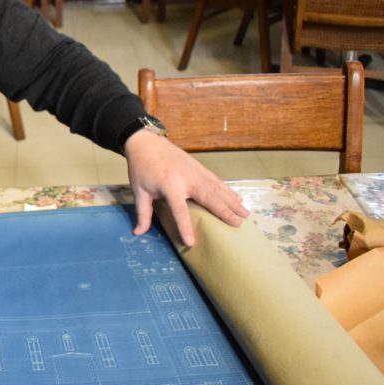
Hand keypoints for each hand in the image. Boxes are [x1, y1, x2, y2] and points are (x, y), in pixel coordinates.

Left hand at [123, 130, 248, 245]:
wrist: (147, 141)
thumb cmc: (142, 168)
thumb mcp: (138, 191)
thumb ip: (142, 213)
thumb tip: (138, 233)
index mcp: (169, 186)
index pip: (179, 210)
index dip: (185, 226)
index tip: (191, 242)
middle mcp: (187, 179)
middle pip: (208, 197)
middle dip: (224, 211)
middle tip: (238, 224)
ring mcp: (196, 171)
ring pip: (217, 188)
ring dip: (232, 201)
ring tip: (245, 214)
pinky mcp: (200, 167)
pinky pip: (217, 181)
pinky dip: (228, 190)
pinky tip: (238, 198)